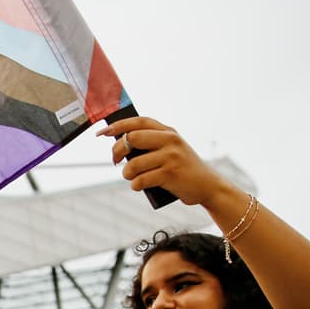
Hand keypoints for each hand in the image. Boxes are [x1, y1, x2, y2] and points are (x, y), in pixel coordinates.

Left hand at [99, 118, 232, 206]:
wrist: (206, 185)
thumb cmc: (181, 168)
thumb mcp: (171, 149)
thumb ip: (151, 143)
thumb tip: (118, 143)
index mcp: (168, 132)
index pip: (138, 122)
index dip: (118, 126)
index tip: (102, 133)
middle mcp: (170, 140)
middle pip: (132, 139)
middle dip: (118, 151)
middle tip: (116, 161)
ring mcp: (171, 157)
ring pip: (134, 164)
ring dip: (127, 174)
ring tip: (133, 177)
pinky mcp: (170, 174)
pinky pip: (141, 180)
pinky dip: (136, 185)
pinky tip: (139, 186)